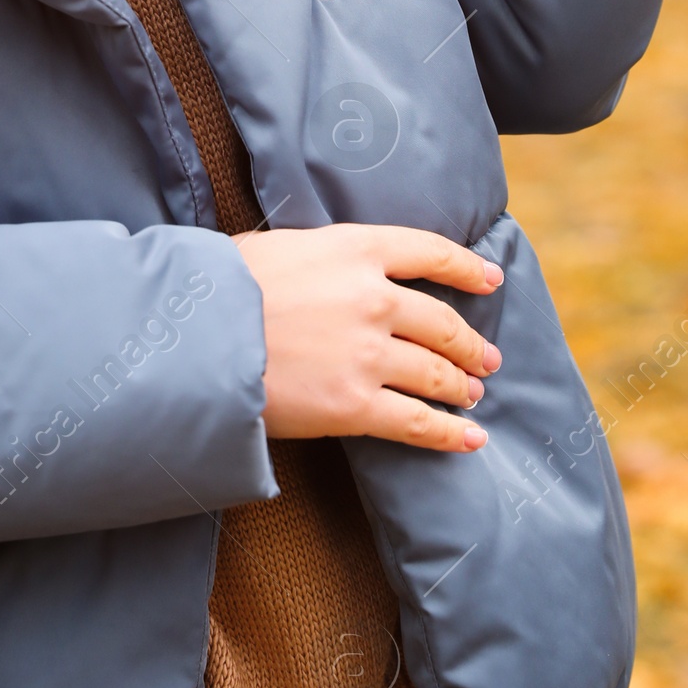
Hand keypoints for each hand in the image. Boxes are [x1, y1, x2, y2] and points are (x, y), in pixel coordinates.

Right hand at [232, 223, 502, 451]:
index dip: (467, 268)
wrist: (197, 337)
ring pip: (435, 373)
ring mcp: (369, 354)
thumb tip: (337, 267)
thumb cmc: (224, 287)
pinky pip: (417, 423)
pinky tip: (469, 440)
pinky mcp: (355, 405)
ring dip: (460, 387)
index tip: (490, 280)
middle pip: (442, 322)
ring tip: (471, 395)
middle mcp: (374, 298)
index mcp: (355, 249)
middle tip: (486, 358)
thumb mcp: (283, 247)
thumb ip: (325, 257)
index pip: (429, 252)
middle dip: (470, 344)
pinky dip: (449, 433)